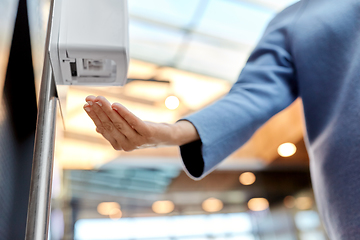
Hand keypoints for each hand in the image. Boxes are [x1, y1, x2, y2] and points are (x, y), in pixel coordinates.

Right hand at [83, 95, 198, 150]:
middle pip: (109, 125)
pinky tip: (116, 105)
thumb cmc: (145, 132)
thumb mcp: (127, 130)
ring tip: (100, 99)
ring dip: (107, 109)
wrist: (166, 136)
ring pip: (118, 123)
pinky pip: (133, 122)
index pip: (102, 128)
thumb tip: (97, 128)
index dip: (94, 116)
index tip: (87, 104)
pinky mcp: (147, 133)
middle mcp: (126, 144)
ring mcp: (136, 140)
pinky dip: (124, 113)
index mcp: (118, 144)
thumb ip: (113, 129)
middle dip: (98, 110)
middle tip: (91, 99)